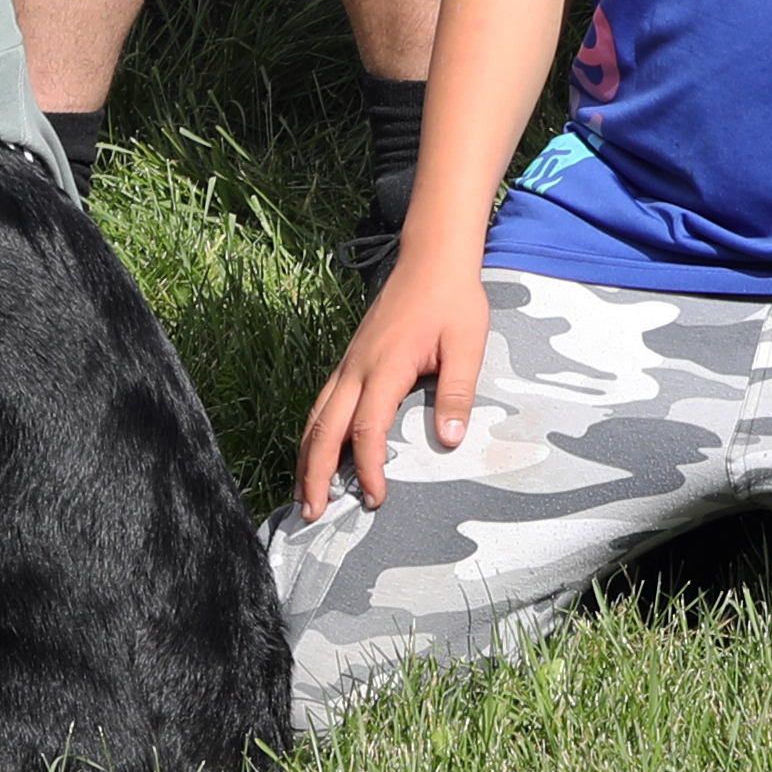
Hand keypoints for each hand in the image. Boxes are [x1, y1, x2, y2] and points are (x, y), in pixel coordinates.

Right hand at [294, 257, 492, 519]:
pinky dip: (314, 432)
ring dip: (306, 457)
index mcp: (385, 366)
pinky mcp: (350, 358)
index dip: (368, 467)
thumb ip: (458, 392)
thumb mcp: (467, 344)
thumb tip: (450, 440)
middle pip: (325, 428)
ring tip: (304, 494)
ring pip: (316, 416)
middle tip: (311, 513)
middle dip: (314, 473)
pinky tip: (315, 451)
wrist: (432, 257)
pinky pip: (323, 402)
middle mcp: (357, 367)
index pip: (367, 429)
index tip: (375, 498)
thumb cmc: (453, 300)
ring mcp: (349, 362)